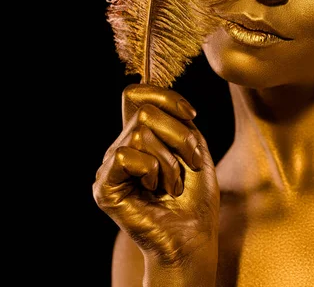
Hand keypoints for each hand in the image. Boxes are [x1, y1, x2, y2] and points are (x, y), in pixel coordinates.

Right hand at [93, 84, 219, 266]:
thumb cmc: (196, 194)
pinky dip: (150, 170)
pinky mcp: (104, 186)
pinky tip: (153, 190)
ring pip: (140, 134)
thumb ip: (175, 118)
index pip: (136, 94)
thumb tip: (149, 93)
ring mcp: (111, 166)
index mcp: (143, 135)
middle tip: (188, 164)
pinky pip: (125, 155)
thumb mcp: (193, 146)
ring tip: (173, 184)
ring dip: (169, 161)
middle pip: (146, 112)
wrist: (194, 232)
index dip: (166, 96)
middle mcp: (123, 146)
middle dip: (179, 136)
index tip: (192, 116)